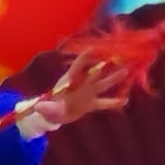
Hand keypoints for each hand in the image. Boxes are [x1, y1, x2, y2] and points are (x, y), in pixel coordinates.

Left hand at [21, 53, 137, 137]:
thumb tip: (38, 107)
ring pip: (102, 85)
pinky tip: (125, 100)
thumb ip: (45, 107)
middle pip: (95, 74)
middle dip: (105, 66)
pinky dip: (113, 103)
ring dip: (113, 78)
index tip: (93, 48)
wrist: (52, 115)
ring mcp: (87, 94)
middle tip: (118, 57)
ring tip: (126, 70)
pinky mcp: (90, 104)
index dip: (84, 58)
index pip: (77, 67)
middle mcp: (80, 85)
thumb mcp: (46, 108)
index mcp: (69, 81)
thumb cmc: (48, 108)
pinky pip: (104, 103)